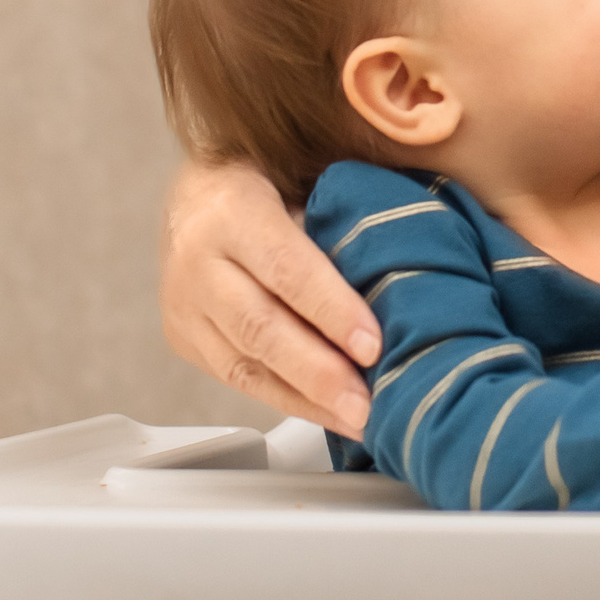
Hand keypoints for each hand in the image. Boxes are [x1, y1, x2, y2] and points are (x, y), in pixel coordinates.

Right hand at [159, 158, 380, 437]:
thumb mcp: (309, 179)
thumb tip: (417, 267)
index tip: (373, 344)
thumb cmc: (274, 180)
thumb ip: (347, 218)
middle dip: (319, 372)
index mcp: (233, 209)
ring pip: (244, 363)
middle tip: (367, 403)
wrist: (197, 194)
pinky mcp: (183, 337)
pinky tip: (328, 413)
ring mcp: (183, 304)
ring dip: (306, 399)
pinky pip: (236, 379)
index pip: (286, 267)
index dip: (331, 310)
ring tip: (357, 420)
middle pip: (260, 326)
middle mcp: (197, 259)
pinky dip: (287, 400)